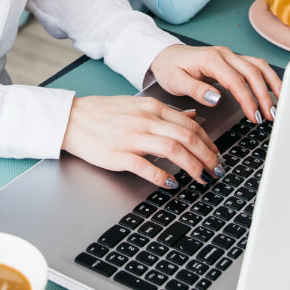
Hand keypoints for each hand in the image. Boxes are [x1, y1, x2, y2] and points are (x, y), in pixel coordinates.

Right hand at [61, 95, 221, 189]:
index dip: (209, 142)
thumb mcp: (139, 105)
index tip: (216, 155)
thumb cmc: (104, 113)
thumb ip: (167, 112)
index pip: (190, 124)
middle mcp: (145, 120)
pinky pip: (147, 167)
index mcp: (152, 108)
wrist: (73, 119)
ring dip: (193, 167)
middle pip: (187, 137)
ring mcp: (132, 137)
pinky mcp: (119, 155)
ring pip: (173, 150)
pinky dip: (162, 177)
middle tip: (216, 170)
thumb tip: (193, 116)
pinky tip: (172, 184)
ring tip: (202, 178)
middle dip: (208, 156)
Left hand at [149, 44, 280, 124]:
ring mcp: (230, 56)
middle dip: (264, 95)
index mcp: (211, 60)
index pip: (236, 80)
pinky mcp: (233, 60)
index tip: (254, 115)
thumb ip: (196, 90)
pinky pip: (256, 66)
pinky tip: (275, 91)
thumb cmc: (170, 68)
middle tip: (270, 115)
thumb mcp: (175, 81)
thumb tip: (216, 98)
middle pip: (253, 72)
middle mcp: (224, 55)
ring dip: (272, 84)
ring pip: (259, 66)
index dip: (248, 99)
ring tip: (279, 104)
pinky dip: (268, 78)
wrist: (166, 55)